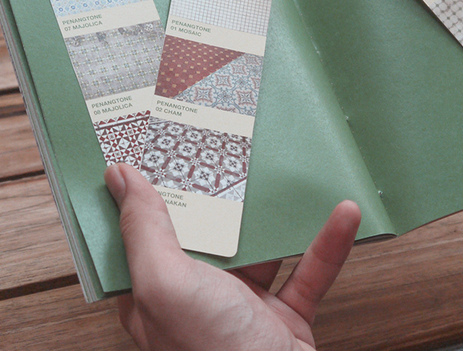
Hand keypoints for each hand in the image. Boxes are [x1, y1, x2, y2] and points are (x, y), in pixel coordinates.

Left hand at [104, 163, 360, 350]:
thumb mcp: (165, 283)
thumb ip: (145, 229)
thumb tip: (120, 177)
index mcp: (154, 295)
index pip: (144, 232)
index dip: (147, 189)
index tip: (158, 144)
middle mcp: (196, 300)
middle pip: (208, 233)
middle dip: (221, 194)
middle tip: (229, 144)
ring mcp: (243, 309)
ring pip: (262, 248)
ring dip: (280, 216)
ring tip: (289, 175)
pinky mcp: (287, 318)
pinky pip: (310, 271)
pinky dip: (328, 243)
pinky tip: (341, 214)